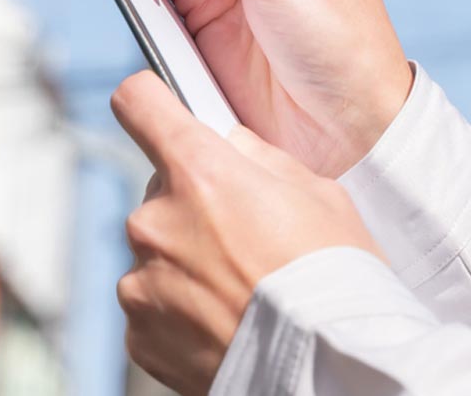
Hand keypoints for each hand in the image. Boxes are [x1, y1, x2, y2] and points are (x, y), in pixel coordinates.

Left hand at [112, 72, 380, 395]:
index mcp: (200, 173)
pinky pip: (152, 305)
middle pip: (161, 190)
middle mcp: (157, 222)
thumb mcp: (318, 193)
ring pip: (157, 251)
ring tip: (242, 287)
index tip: (160, 110)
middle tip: (246, 235)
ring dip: (188, 262)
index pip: (138, 104)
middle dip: (195, 205)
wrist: (323, 368)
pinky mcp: (138, 333)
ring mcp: (141, 281)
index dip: (151, 102)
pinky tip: (225, 317)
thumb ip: (260, 159)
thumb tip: (230, 145)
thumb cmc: (332, 279)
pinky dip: (181, 310)